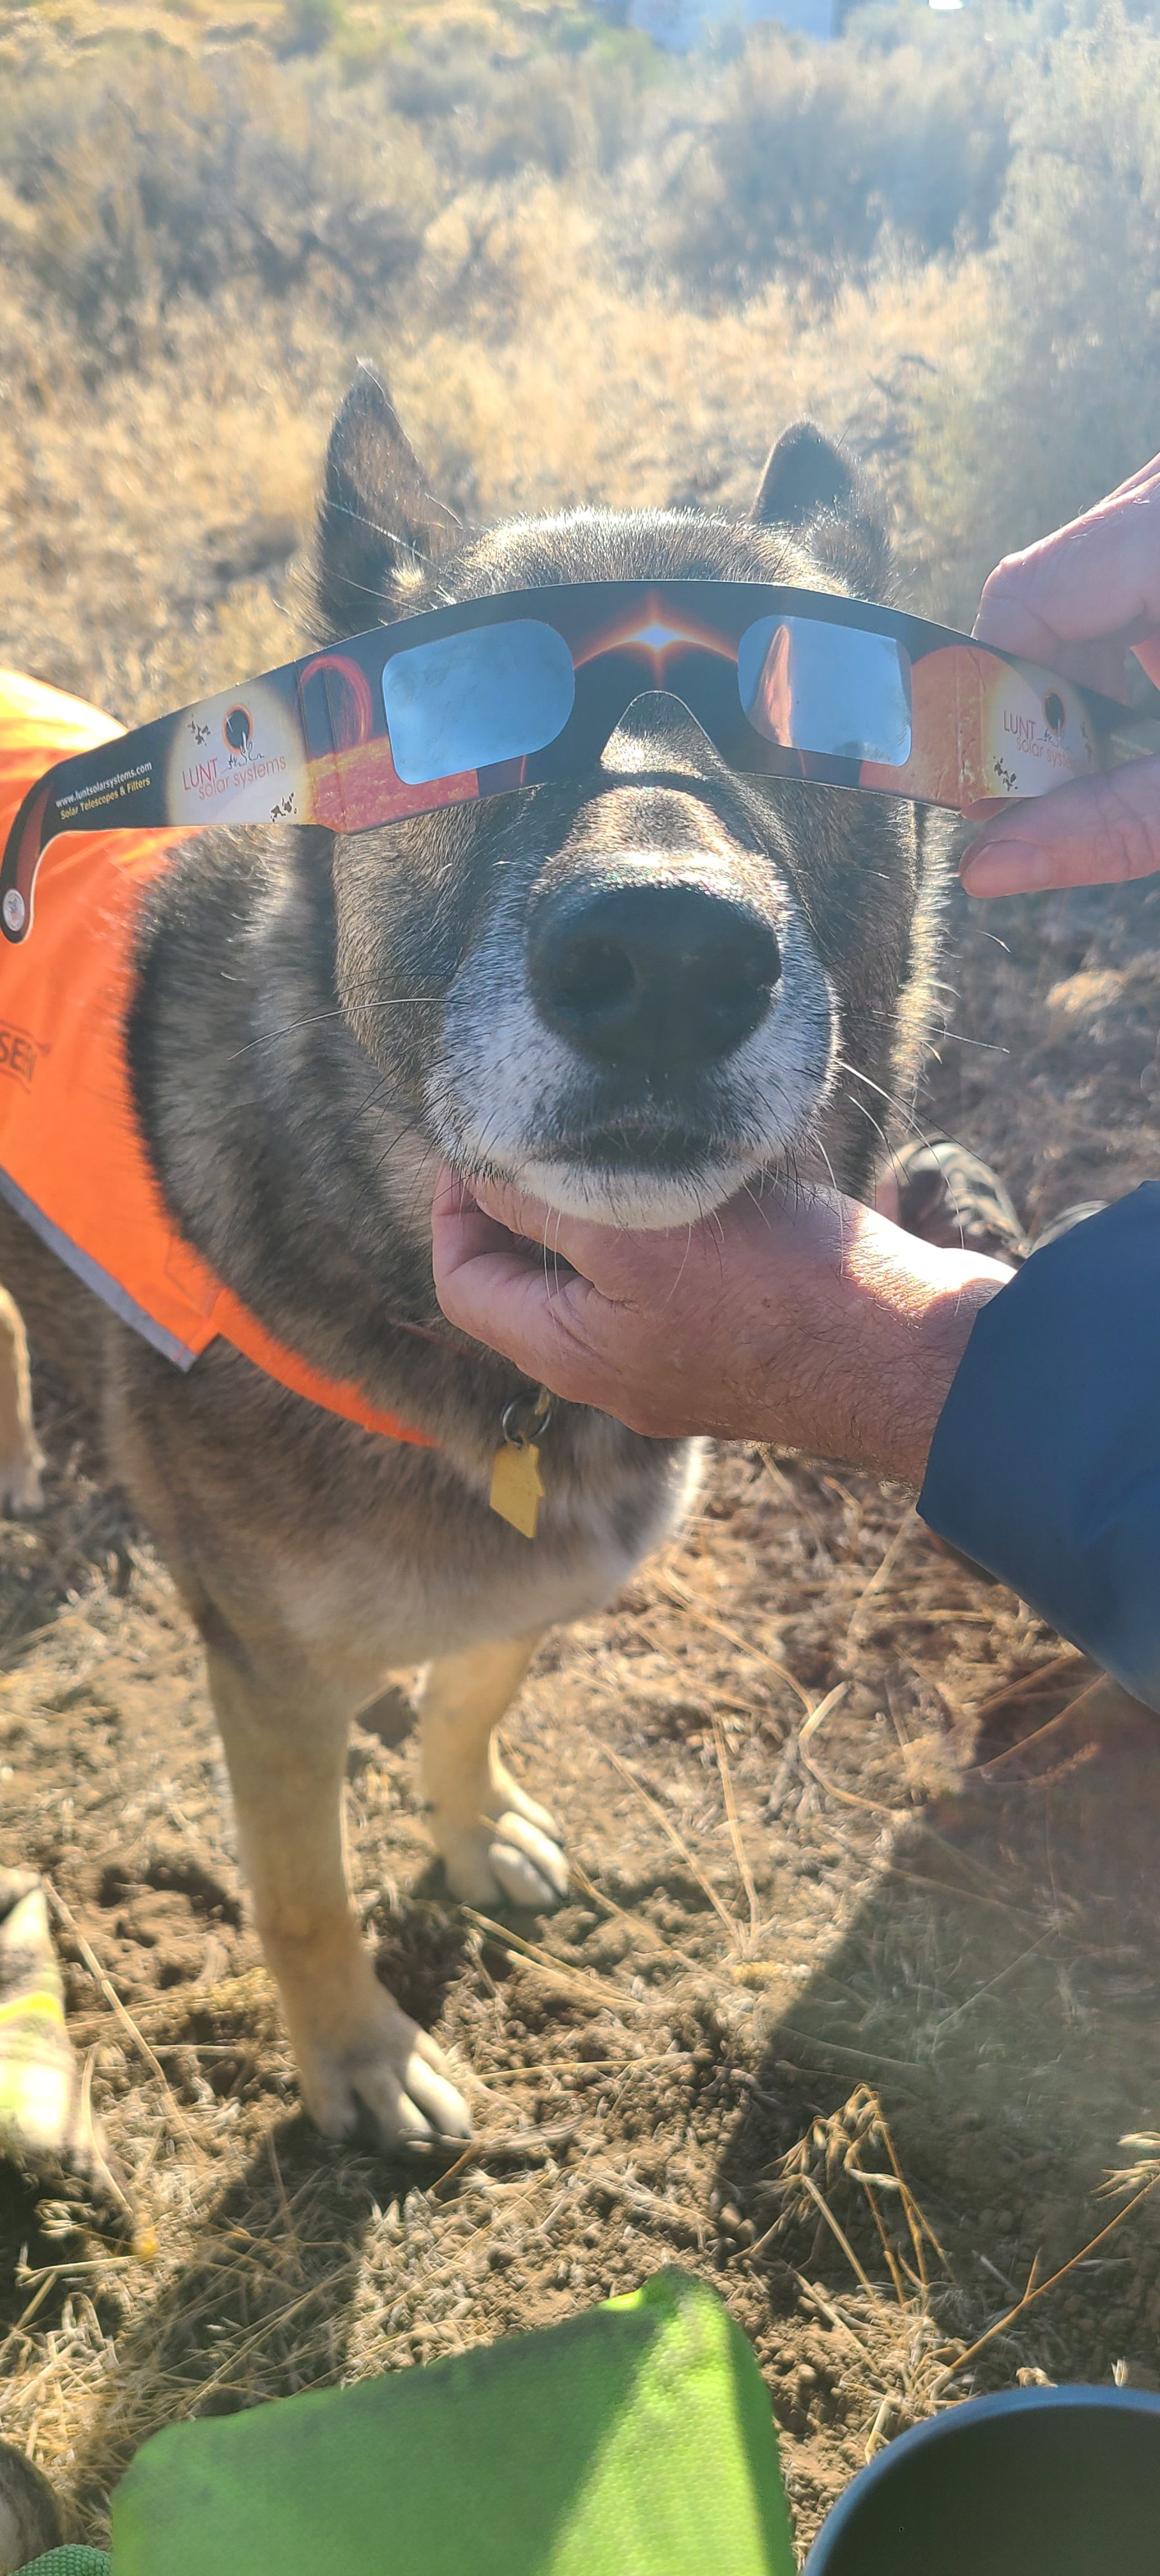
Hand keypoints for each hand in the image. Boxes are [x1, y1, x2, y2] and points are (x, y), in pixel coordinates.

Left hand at [431, 1170, 1010, 1486]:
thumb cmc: (775, 1295)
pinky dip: (659, 1230)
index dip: (452, 1208)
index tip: (476, 1142)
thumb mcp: (634, 1236)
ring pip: (603, 1282)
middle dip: (524, 1205)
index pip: (463, 1285)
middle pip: (528, 1286)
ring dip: (597, 1211)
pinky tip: (692, 1178)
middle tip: (541, 1126)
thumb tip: (478, 1175)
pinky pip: (668, 1287)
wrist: (911, 1353)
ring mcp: (678, 1366)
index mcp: (571, 1357)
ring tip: (616, 1139)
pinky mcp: (738, 1345)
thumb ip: (544, 1208)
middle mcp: (614, 1375)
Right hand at [964, 453, 1159, 897]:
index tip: (1003, 785)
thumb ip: (1113, 822)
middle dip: (1056, 697)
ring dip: (1102, 673)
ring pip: (1096, 577)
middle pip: (1054, 589)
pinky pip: (1136, 567)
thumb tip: (986, 869)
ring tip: (1147, 733)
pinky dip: (1141, 639)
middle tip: (1081, 780)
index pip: (1023, 595)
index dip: (995, 698)